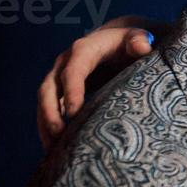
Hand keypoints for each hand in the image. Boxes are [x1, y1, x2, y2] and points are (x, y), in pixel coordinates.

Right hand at [36, 16, 163, 146]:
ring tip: (52, 148)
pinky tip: (54, 147)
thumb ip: (140, 40)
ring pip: (44, 101)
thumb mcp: (138, 37)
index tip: (73, 113)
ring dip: (45, 123)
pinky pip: (48, 108)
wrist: (117, 41)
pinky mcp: (61, 90)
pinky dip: (48, 126)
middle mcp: (65, 62)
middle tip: (58, 135)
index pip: (73, 71)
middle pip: (49, 88)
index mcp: (84, 50)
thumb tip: (142, 46)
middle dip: (50, 112)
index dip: (72, 91)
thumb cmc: (131, 42)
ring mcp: (60, 77)